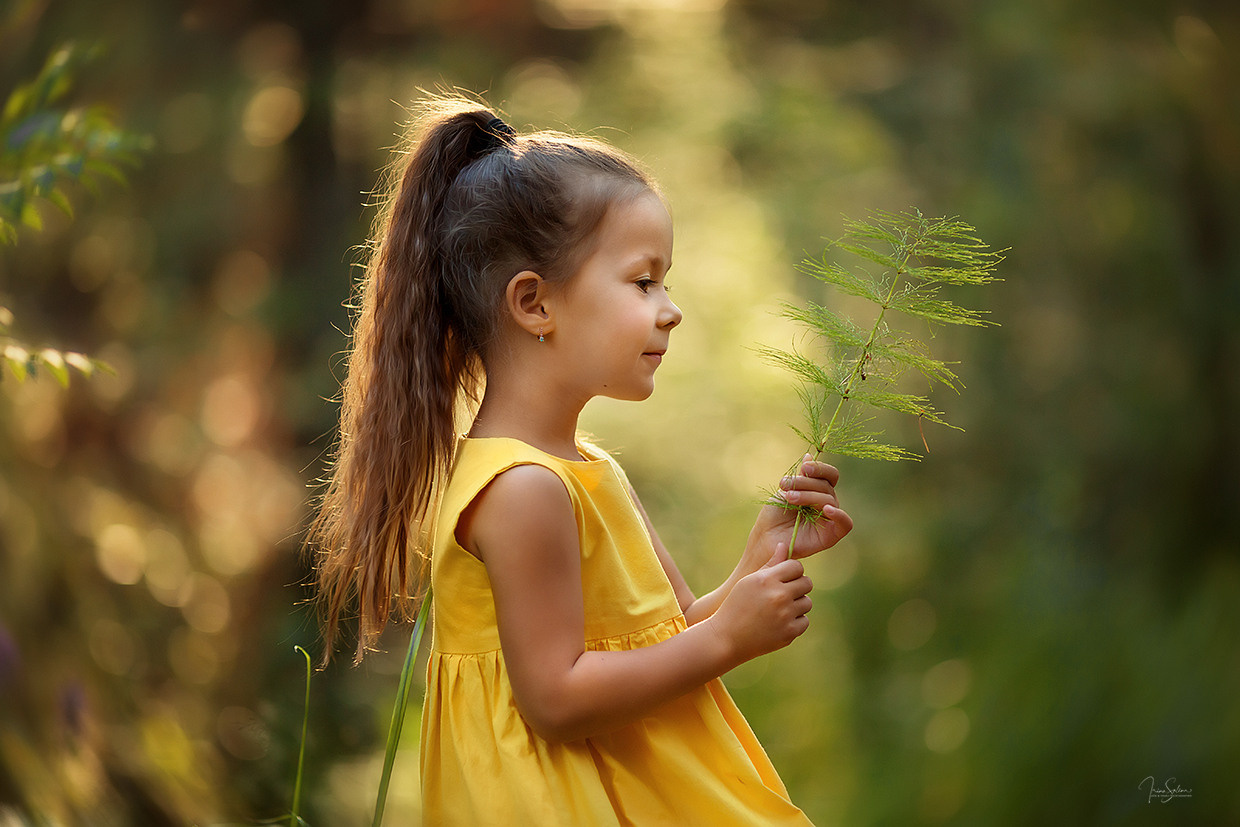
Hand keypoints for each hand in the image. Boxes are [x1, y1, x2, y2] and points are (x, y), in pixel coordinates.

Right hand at [709, 543, 811, 663]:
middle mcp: (778, 596)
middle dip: (797, 587)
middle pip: (807, 583)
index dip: (792, 571)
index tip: (785, 578)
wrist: (727, 638)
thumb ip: (770, 564)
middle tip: (783, 594)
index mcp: (766, 580)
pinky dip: (795, 622)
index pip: (797, 566)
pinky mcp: (789, 633)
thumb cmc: (737, 605)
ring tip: (779, 609)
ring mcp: (785, 615)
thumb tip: (784, 545)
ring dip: (797, 605)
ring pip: (807, 602)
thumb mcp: (749, 581)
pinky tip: (779, 623)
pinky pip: (804, 621)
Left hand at [750, 455, 852, 561]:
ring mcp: (829, 520)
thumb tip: (809, 455)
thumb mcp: (786, 490)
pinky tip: (826, 509)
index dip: (820, 468)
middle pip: (827, 486)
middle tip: (784, 485)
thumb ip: (801, 477)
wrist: (765, 537)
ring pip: (830, 500)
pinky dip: (839, 514)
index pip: (830, 475)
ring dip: (808, 496)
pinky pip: (845, 524)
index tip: (804, 467)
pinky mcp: (830, 536)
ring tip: (789, 498)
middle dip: (805, 483)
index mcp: (818, 491)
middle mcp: (826, 504)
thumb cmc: (774, 515)